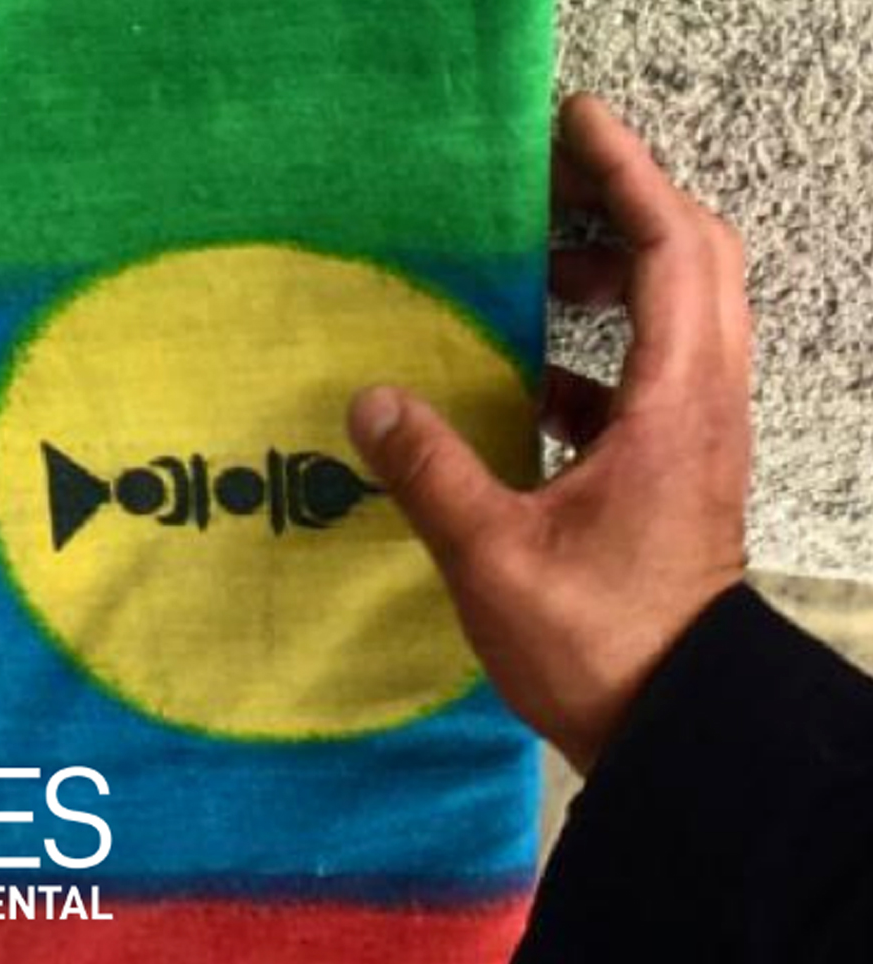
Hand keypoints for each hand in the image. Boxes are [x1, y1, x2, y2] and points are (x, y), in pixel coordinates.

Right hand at [346, 94, 751, 773]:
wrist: (678, 726)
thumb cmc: (599, 643)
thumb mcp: (494, 553)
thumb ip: (430, 468)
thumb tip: (372, 400)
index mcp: (673, 404)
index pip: (670, 249)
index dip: (624, 174)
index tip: (568, 127)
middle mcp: (701, 406)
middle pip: (693, 262)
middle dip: (626, 204)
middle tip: (547, 181)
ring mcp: (696, 439)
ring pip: (680, 316)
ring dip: (617, 274)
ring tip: (533, 266)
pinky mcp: (678, 473)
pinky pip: (651, 377)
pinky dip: (600, 350)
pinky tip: (527, 380)